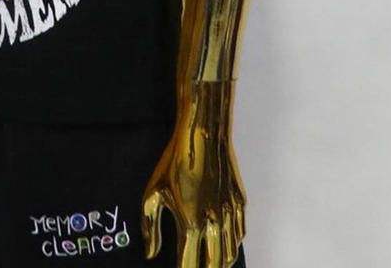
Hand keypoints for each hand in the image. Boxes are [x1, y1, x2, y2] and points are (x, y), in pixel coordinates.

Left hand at [142, 81, 246, 267]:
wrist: (202, 135)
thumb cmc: (175, 161)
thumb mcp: (152, 192)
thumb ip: (151, 227)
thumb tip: (151, 254)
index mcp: (190, 223)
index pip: (189, 265)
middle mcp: (214, 223)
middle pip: (214, 266)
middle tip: (193, 267)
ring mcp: (230, 214)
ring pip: (230, 254)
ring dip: (219, 263)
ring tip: (207, 263)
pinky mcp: (240, 204)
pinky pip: (239, 235)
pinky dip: (231, 245)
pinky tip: (221, 243)